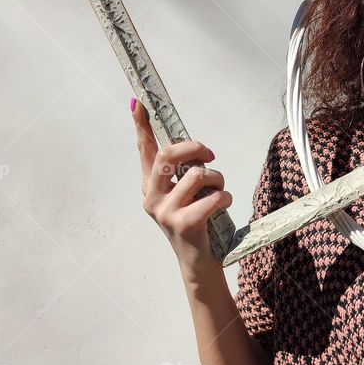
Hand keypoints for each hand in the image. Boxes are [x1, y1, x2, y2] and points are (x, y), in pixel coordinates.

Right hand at [132, 98, 232, 282]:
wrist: (198, 262)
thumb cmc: (197, 221)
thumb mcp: (186, 193)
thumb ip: (183, 171)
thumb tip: (189, 145)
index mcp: (151, 186)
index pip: (145, 150)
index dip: (142, 125)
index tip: (138, 101)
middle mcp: (151, 197)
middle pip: (169, 155)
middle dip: (195, 148)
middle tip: (210, 155)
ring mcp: (164, 212)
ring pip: (197, 175)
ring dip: (217, 180)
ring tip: (218, 192)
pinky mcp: (182, 225)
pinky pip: (212, 197)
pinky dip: (225, 198)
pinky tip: (222, 207)